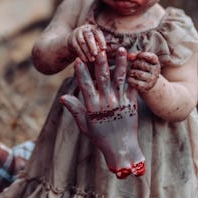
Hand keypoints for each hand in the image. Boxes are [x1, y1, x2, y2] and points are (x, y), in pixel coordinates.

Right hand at [60, 48, 145, 178]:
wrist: (121, 148)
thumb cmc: (100, 137)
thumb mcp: (84, 125)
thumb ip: (75, 109)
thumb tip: (63, 97)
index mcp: (93, 107)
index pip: (85, 86)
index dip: (81, 72)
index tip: (78, 60)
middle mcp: (107, 103)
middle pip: (103, 79)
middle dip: (101, 63)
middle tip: (99, 49)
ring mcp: (120, 103)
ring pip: (120, 79)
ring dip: (121, 63)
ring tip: (122, 50)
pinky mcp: (132, 104)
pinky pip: (133, 87)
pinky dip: (134, 75)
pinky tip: (135, 63)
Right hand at [67, 24, 105, 61]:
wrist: (74, 41)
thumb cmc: (89, 42)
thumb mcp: (95, 41)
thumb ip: (100, 44)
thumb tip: (106, 50)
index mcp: (93, 28)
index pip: (98, 33)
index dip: (101, 41)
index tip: (104, 49)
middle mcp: (85, 29)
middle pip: (89, 37)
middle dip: (93, 46)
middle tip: (96, 54)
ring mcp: (77, 33)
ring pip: (82, 42)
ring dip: (87, 52)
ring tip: (92, 59)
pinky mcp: (71, 39)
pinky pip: (76, 47)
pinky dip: (81, 54)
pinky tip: (85, 60)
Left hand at [128, 51, 160, 91]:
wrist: (146, 82)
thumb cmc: (140, 69)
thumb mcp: (139, 61)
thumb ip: (135, 57)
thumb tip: (131, 56)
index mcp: (155, 62)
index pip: (152, 57)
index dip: (143, 55)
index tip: (138, 56)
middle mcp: (156, 71)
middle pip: (142, 64)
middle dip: (134, 64)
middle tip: (132, 66)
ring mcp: (152, 80)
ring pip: (140, 74)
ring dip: (132, 72)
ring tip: (131, 72)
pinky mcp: (147, 87)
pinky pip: (137, 83)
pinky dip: (131, 80)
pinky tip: (130, 79)